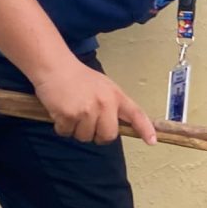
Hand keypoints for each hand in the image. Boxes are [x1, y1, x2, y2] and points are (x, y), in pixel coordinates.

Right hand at [32, 59, 155, 144]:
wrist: (54, 66)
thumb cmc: (77, 77)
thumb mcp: (103, 86)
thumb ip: (112, 104)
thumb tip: (115, 125)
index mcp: (116, 96)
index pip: (136, 114)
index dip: (145, 129)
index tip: (152, 141)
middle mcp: (105, 104)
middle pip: (108, 136)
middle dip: (97, 136)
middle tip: (86, 123)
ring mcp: (88, 110)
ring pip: (85, 137)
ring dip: (76, 130)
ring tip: (71, 111)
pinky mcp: (70, 115)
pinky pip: (66, 133)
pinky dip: (61, 126)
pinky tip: (60, 111)